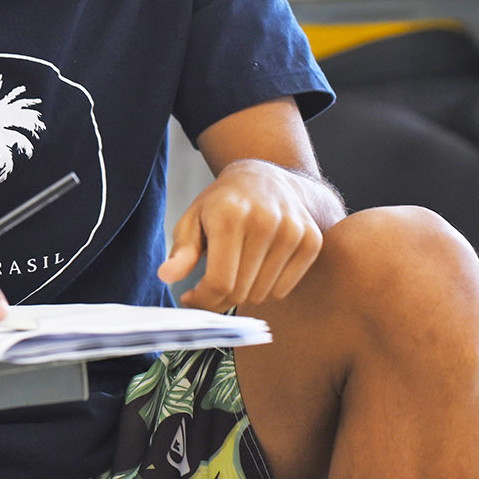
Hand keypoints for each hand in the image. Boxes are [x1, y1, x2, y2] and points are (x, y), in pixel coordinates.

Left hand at [158, 160, 322, 311]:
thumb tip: (167, 276)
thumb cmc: (224, 202)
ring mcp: (293, 231)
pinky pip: (284, 290)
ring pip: (263, 295)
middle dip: (220, 300)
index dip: (202, 301)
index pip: (219, 282)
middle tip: (211, 288)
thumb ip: (182, 251)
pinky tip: (257, 269)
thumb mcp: (194, 219)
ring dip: (244, 295)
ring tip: (235, 273)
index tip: (191, 299)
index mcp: (231, 215)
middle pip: (241, 292)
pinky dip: (267, 289)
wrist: (266, 178)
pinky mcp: (311, 241)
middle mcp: (266, 221)